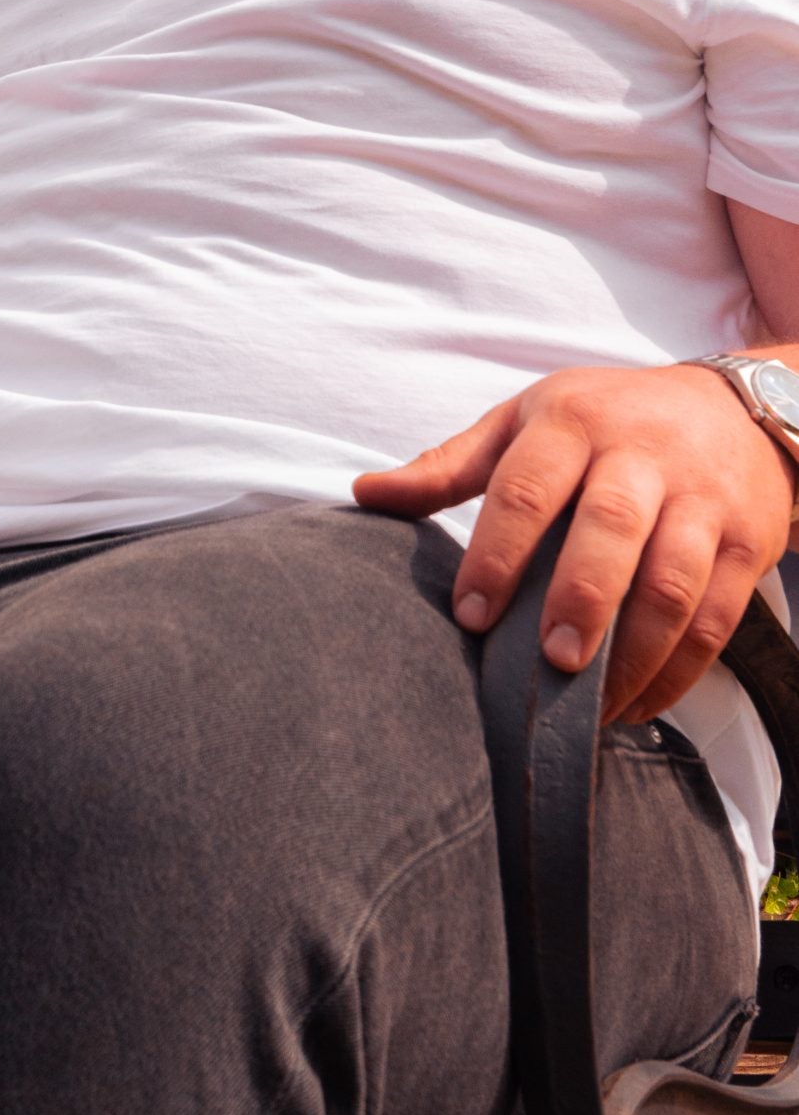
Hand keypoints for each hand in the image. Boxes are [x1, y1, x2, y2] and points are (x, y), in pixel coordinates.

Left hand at [353, 362, 796, 723]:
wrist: (734, 408)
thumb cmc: (607, 419)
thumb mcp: (526, 420)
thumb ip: (450, 465)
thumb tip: (366, 493)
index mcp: (573, 422)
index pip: (528, 486)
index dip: (497, 552)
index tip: (470, 614)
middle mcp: (641, 455)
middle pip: (611, 527)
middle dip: (580, 598)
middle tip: (549, 661)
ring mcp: (701, 499)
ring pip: (673, 580)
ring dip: (634, 651)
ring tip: (593, 706)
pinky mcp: (747, 542)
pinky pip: (716, 617)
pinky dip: (679, 672)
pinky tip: (636, 706)